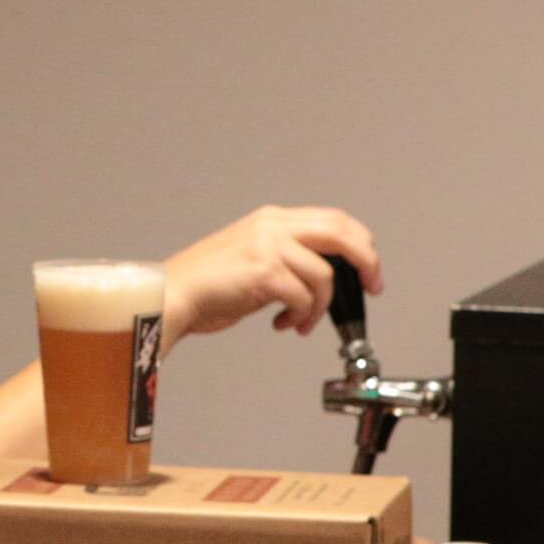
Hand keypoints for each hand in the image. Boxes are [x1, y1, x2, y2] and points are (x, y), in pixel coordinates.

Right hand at [162, 205, 381, 350]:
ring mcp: (268, 247)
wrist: (171, 295)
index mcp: (271, 219)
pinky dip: (301, 317)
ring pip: (325, 275)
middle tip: (372, 287)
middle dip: (367, 262)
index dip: (361, 243)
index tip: (368, 269)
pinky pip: (304, 298)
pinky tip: (283, 324)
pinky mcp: (264, 272)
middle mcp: (272, 226)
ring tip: (300, 322)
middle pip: (342, 233)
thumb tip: (323, 277)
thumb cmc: (204, 285)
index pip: (334, 219)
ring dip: (319, 308)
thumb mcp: (251, 257)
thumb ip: (286, 257)